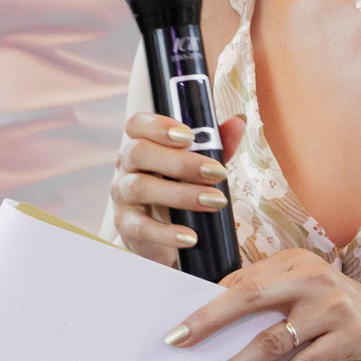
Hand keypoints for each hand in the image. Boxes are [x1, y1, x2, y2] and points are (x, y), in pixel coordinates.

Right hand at [109, 112, 246, 265]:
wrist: (166, 238)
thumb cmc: (182, 192)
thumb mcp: (201, 167)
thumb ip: (217, 145)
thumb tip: (238, 122)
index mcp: (141, 145)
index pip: (136, 125)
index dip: (158, 126)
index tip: (189, 135)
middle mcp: (126, 167)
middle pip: (138, 152)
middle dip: (180, 162)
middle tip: (217, 173)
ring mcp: (122, 197)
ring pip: (140, 187)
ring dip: (181, 194)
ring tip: (215, 202)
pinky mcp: (126, 226)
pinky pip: (141, 227)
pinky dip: (167, 233)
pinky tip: (191, 237)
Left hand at [168, 248, 360, 360]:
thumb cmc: (335, 309)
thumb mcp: (303, 287)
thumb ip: (266, 291)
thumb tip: (210, 309)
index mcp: (296, 262)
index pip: (241, 281)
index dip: (208, 305)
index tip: (177, 327)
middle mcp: (313, 279)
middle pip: (248, 298)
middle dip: (208, 322)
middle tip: (178, 342)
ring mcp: (334, 308)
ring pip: (272, 340)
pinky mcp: (352, 337)